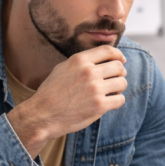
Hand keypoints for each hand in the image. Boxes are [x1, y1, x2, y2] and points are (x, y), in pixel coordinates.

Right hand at [8, 46, 127, 156]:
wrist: (42, 115)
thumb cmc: (52, 92)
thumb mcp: (63, 68)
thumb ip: (82, 62)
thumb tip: (104, 58)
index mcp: (79, 60)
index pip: (108, 50)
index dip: (118, 55)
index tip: (121, 60)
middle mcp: (89, 72)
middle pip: (119, 67)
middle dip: (120, 73)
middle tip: (114, 80)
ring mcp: (95, 89)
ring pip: (122, 83)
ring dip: (119, 88)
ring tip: (111, 93)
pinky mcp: (99, 105)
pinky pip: (120, 99)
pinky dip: (117, 102)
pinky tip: (109, 103)